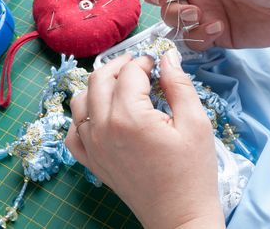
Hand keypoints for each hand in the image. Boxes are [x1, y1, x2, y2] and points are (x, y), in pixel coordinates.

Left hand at [65, 52, 224, 228]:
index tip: (157, 61)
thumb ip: (179, 85)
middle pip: (99, 79)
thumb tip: (168, 57)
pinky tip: (100, 114)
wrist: (179, 215)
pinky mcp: (91, 161)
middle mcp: (103, 128)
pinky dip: (82, 116)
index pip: (129, 72)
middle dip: (120, 65)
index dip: (145, 60)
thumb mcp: (196, 123)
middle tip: (139, 66)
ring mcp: (92, 146)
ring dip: (98, 86)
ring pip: (80, 100)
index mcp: (129, 116)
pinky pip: (73, 131)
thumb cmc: (192, 171)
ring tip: (121, 86)